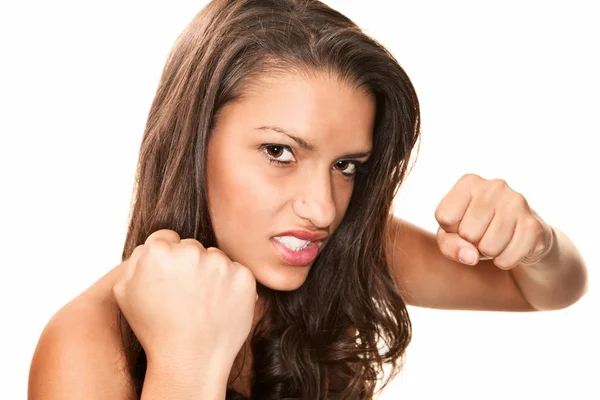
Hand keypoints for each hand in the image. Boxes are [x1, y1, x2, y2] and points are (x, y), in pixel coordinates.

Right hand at [112, 229, 256, 367]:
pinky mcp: (243, 276)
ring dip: (212, 274)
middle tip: (186, 296)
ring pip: (215, 258)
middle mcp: (191, 251)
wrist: (190, 360)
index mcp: (159, 251)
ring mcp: (220, 263)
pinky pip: (236, 272)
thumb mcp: (125, 292)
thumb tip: (152, 245)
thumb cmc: (155, 330)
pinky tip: (220, 307)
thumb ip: (136, 260)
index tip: (170, 278)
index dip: (167, 258)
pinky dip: (232, 286)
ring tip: (203, 305)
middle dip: (189, 265)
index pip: (166, 238)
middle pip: (192, 247)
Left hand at [434, 174, 553, 269]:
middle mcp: (495, 187)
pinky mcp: (534, 226)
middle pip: (467, 233)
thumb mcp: (451, 234)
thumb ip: (449, 245)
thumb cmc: (475, 230)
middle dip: (471, 243)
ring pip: (488, 248)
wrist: (519, 235)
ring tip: (495, 239)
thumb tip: (471, 256)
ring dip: (489, 253)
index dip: (450, 229)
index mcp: (469, 182)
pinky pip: (506, 259)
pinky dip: (504, 261)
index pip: (444, 216)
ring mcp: (518, 203)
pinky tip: (510, 246)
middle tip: (481, 234)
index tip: (460, 223)